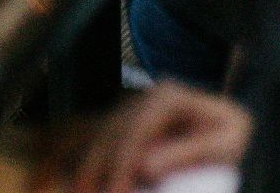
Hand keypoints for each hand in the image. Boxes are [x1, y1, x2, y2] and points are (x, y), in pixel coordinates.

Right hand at [43, 83, 250, 192]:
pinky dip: (67, 160)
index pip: (136, 131)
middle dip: (97, 171)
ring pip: (93, 135)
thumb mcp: (225, 143)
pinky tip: (49, 183)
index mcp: (168, 97)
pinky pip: (85, 138)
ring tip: (76, 192)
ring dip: (81, 167)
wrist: (230, 127)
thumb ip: (191, 152)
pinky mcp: (118, 123)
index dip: (122, 165)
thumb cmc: (230, 138)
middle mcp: (142, 97)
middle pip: (109, 134)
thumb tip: (145, 165)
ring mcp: (127, 107)